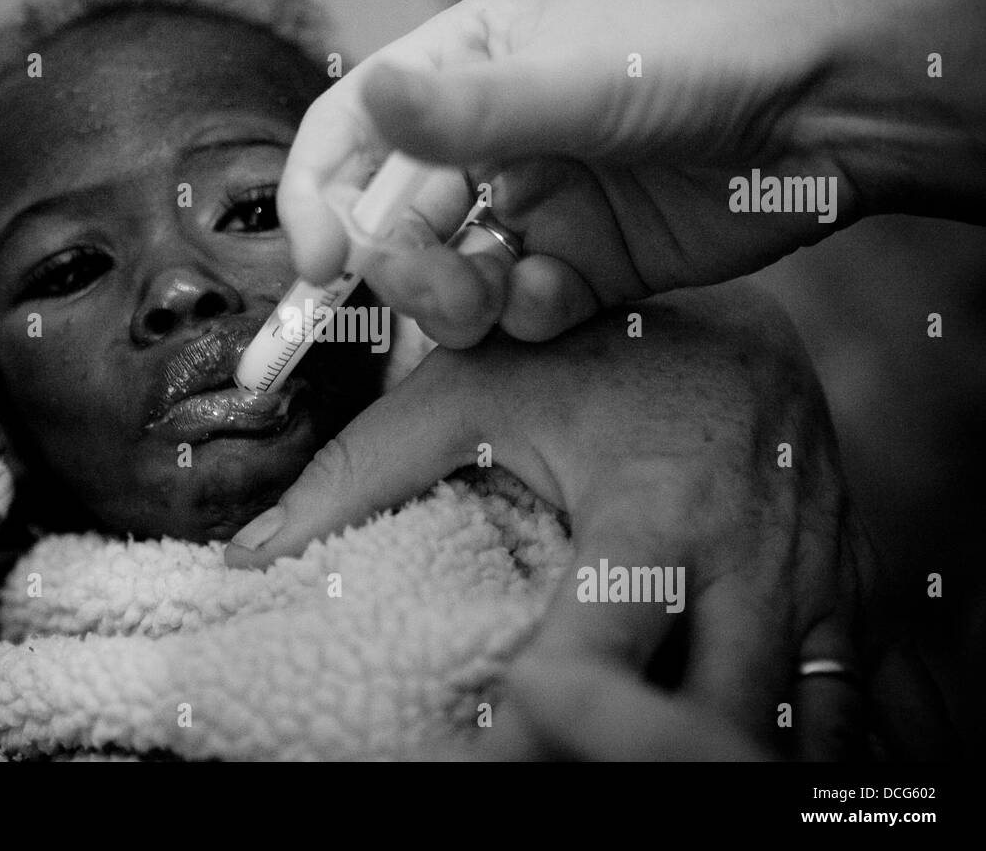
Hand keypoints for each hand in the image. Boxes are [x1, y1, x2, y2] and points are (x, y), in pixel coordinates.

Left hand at [227, 285, 859, 756]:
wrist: (745, 329)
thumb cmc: (596, 356)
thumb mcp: (476, 392)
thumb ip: (361, 470)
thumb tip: (249, 554)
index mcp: (652, 512)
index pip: (595, 659)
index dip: (536, 733)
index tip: (483, 762)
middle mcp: (747, 565)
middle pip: (709, 727)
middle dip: (640, 763)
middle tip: (559, 771)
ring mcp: (815, 589)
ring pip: (793, 735)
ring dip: (712, 760)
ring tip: (634, 766)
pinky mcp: (850, 602)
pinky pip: (841, 710)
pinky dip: (785, 746)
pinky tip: (722, 748)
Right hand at [279, 0, 985, 347]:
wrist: (833, 111)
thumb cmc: (711, 54)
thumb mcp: (584, 77)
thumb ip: (469, 108)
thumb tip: (367, 99)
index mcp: (465, 68)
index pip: (351, 134)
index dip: (317, 199)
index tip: (318, 266)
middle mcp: (487, 141)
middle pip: (391, 221)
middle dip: (397, 267)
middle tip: (430, 292)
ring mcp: (534, 208)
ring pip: (449, 279)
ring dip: (456, 302)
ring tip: (498, 298)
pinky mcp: (580, 268)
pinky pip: (519, 314)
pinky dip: (529, 318)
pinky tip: (567, 294)